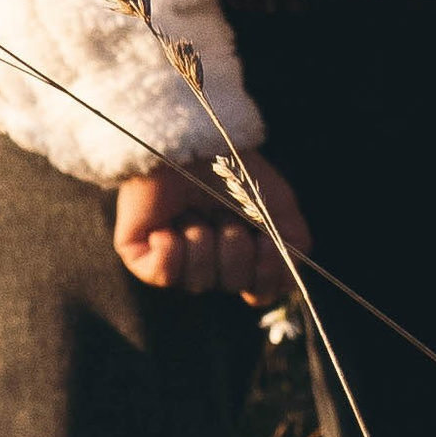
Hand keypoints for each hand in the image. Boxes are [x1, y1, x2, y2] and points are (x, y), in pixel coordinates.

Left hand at [114, 153, 308, 303]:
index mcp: (241, 255)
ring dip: (203, 239)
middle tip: (222, 211)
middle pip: (233, 284)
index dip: (266, 274)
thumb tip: (283, 285)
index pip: (260, 292)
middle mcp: (211, 263)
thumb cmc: (233, 171)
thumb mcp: (278, 206)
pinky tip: (169, 225)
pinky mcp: (142, 257)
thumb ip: (293, 246)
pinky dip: (173, 248)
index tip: (266, 240)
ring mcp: (176, 263)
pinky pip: (166, 274)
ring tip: (192, 211)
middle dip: (234, 244)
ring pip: (200, 280)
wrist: (191, 144)